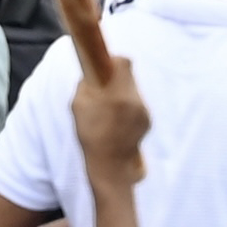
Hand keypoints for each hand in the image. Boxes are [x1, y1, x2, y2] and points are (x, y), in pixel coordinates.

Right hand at [65, 43, 149, 189]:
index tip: (106, 66)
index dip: (115, 61)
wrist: (110, 165)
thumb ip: (87, 84)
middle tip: (104, 87)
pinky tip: (117, 121)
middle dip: (117, 78)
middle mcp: (135, 100)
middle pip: (129, 76)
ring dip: (122, 94)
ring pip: (133, 90)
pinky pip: (137, 104)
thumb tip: (92, 69)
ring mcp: (144, 110)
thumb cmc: (90, 135)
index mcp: (118, 94)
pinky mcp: (148, 120)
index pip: (125, 62)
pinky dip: (128, 108)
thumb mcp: (78, 106)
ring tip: (109, 110)